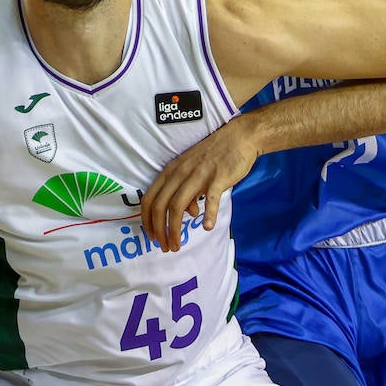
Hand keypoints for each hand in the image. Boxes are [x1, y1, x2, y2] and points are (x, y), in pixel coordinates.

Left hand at [141, 117, 259, 249]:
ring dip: (174, 230)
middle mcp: (180, 173)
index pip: (149, 198)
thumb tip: (190, 213)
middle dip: (159, 230)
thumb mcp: (193, 171)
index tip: (152, 236)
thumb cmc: (214, 156)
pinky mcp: (218, 178)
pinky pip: (211, 199)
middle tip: (165, 247)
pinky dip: (208, 214)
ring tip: (177, 245)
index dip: (147, 220)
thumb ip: (188, 191)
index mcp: (171, 171)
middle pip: (160, 206)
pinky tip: (207, 227)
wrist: (238, 137)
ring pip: (178, 206)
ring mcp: (198, 175)